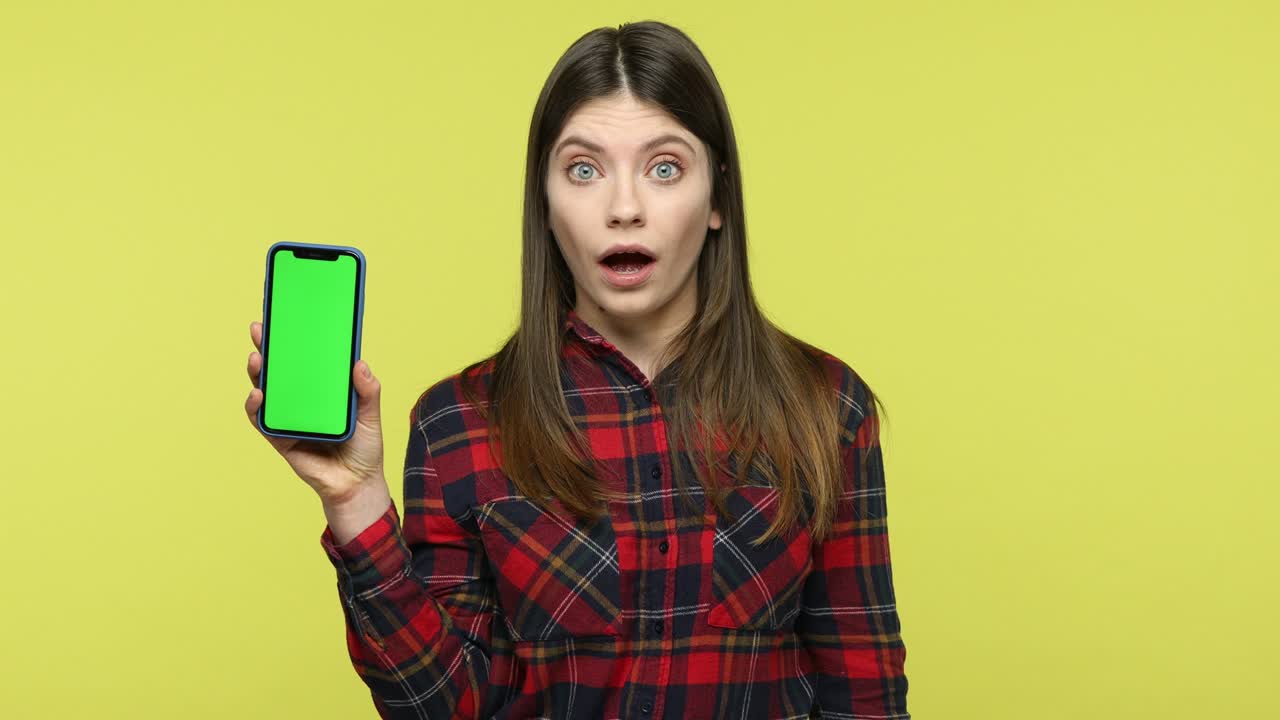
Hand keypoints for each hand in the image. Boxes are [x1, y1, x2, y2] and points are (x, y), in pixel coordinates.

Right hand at [244, 320, 386, 506]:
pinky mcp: (280, 439)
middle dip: (268, 348)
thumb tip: (360, 363)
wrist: (357, 485)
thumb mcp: (371, 415)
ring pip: (266, 391)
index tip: (285, 317)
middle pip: (280, 370)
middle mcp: (302, 401)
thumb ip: (368, 391)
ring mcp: (289, 418)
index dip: (294, 340)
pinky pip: (263, 421)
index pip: (305, 360)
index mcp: (322, 391)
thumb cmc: (365, 448)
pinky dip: (257, 408)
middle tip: (260, 328)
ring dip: (258, 373)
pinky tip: (258, 394)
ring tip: (257, 357)